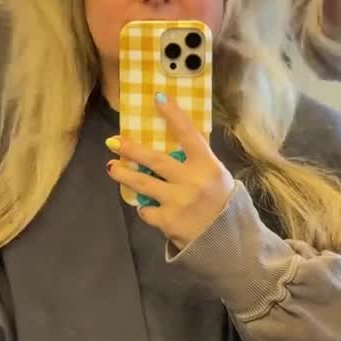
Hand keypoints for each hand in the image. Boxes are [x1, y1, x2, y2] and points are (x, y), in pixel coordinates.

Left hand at [106, 94, 233, 249]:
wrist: (228, 243)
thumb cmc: (223, 205)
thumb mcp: (217, 177)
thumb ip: (196, 163)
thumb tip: (170, 147)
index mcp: (208, 166)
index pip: (189, 134)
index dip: (173, 115)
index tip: (158, 97)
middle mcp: (192, 181)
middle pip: (155, 160)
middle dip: (131, 149)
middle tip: (113, 141)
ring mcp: (178, 202)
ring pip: (142, 184)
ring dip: (124, 175)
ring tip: (112, 168)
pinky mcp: (168, 221)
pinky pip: (147, 210)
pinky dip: (146, 208)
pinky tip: (149, 208)